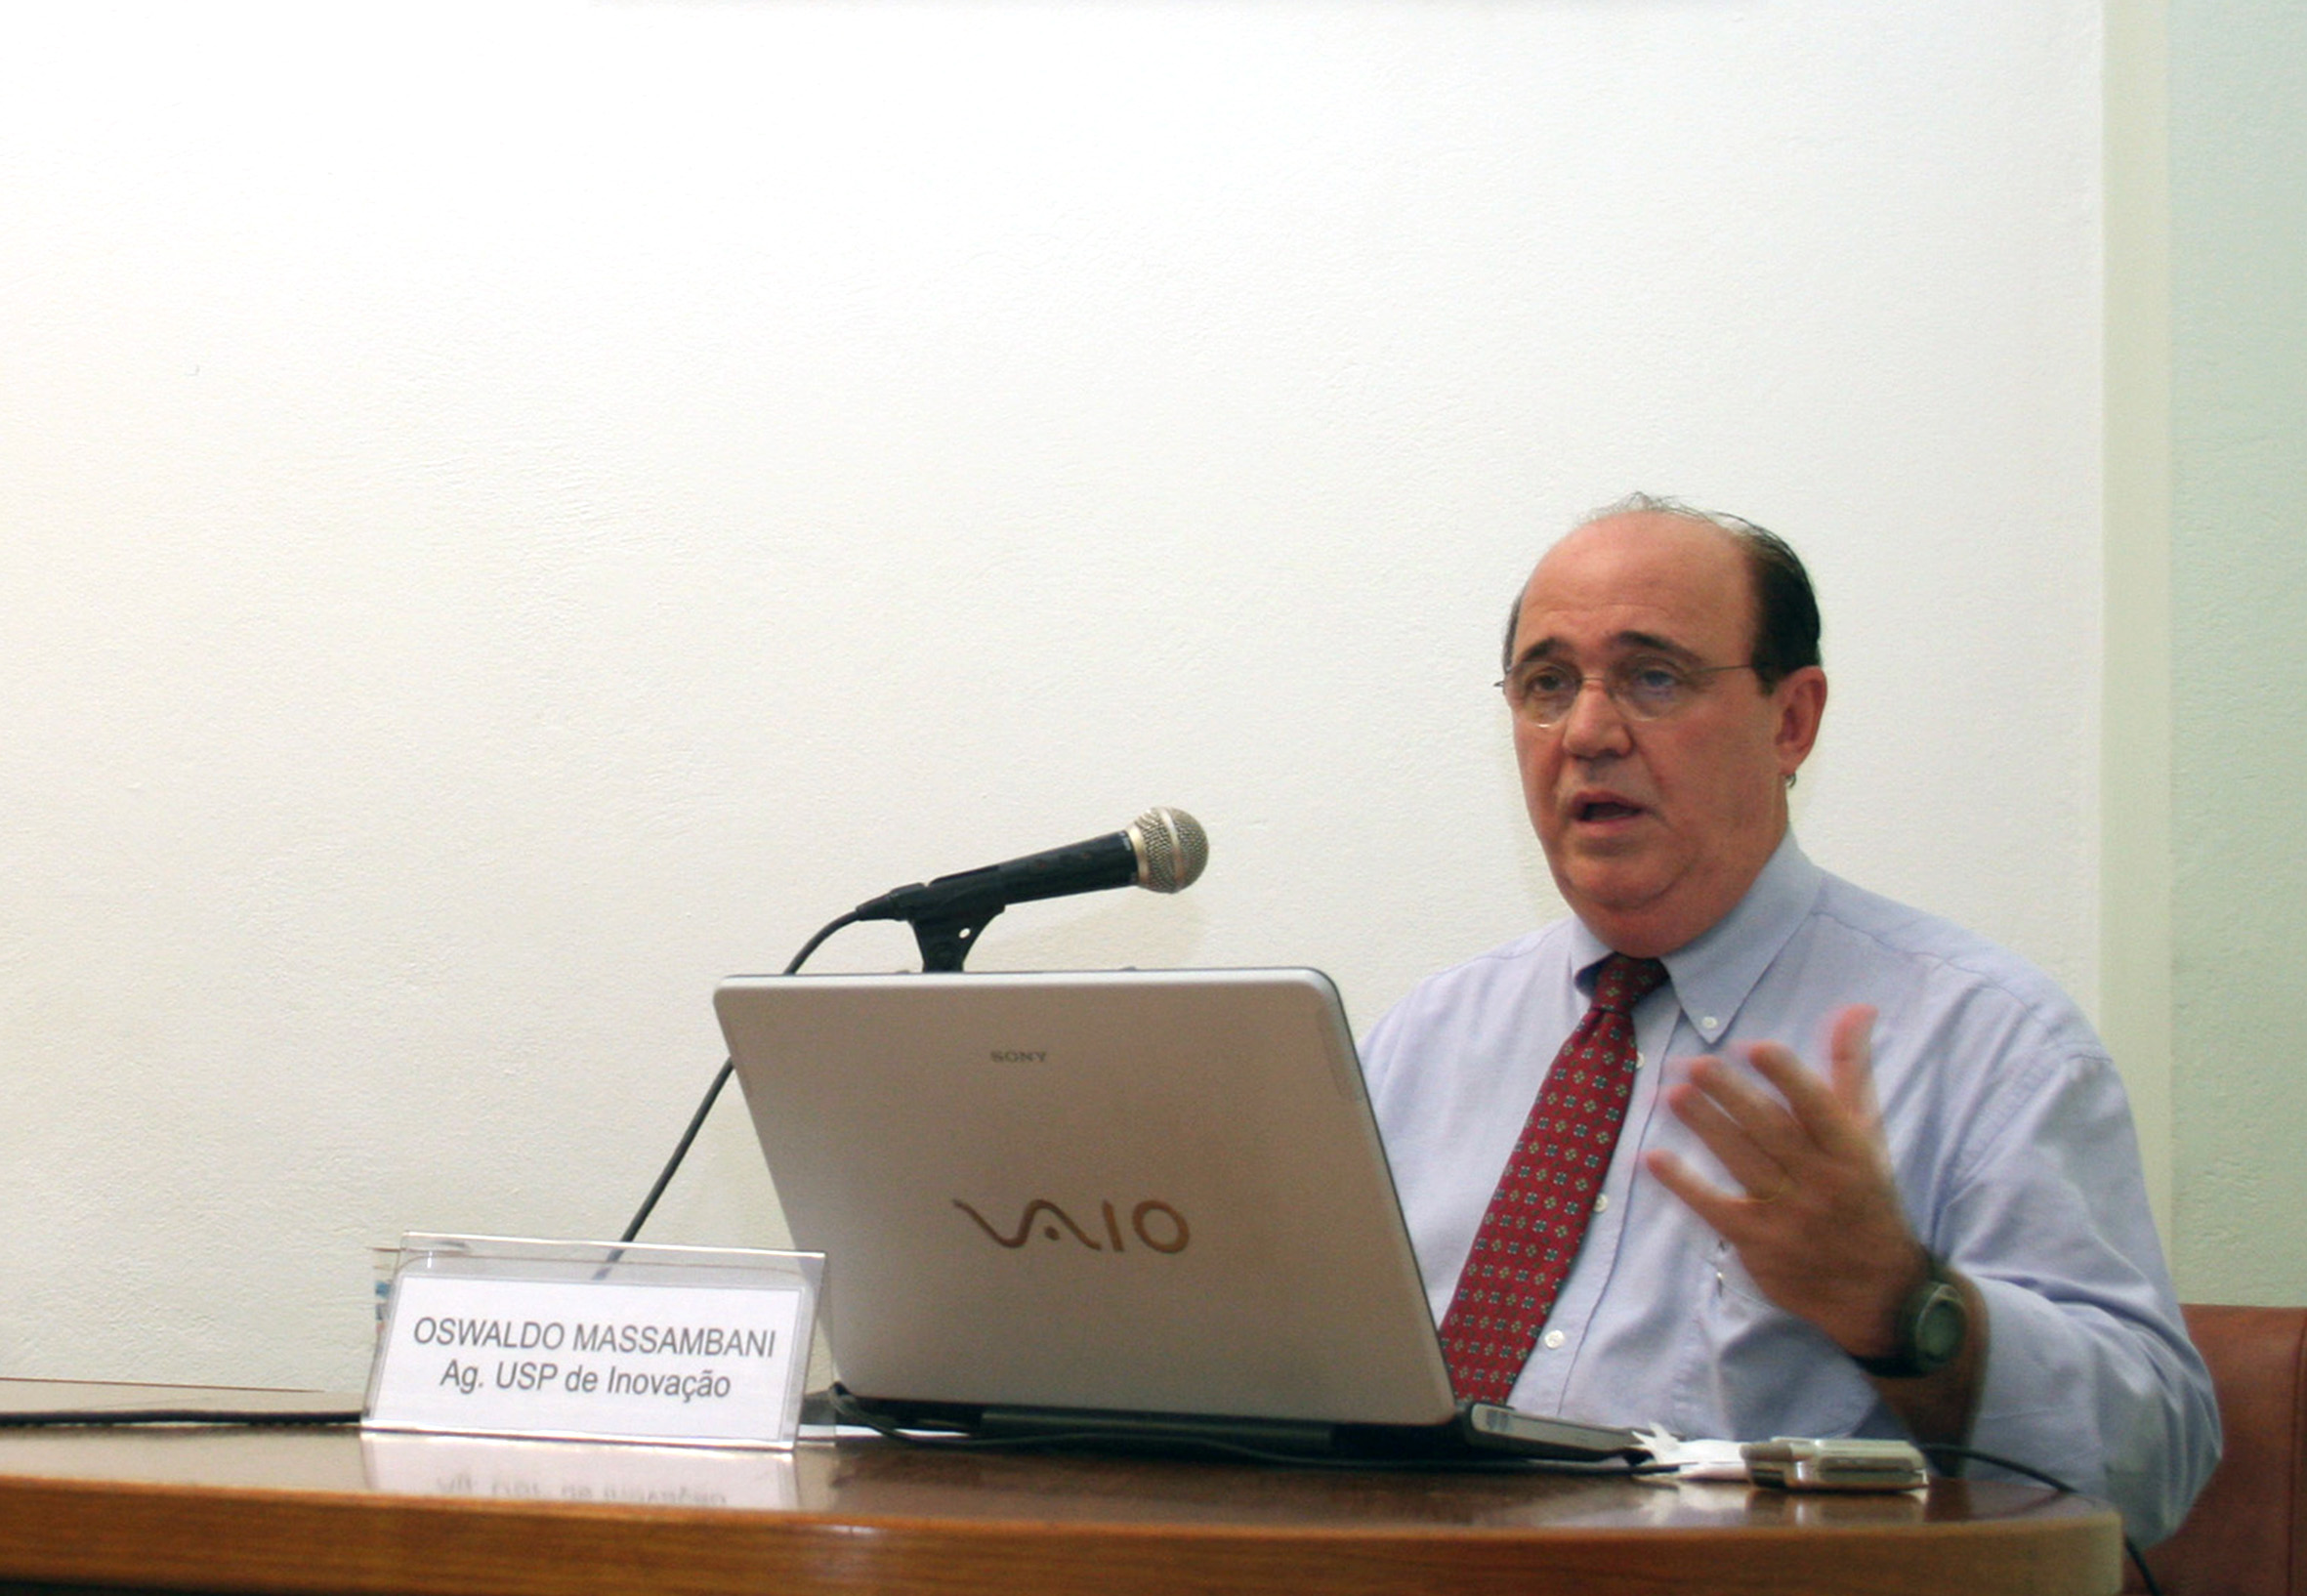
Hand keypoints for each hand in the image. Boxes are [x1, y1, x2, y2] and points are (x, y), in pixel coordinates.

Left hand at [1640, 1004, 1925, 1358]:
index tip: (1754, 1047)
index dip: (1787, 1077)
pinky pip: (1716, 1209)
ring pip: (1743, 1163)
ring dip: (1706, 1127)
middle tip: (1695, 1064)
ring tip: (1672, 1094)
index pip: (1819, 1108)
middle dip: (1732, 1095)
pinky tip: (1654, 1157)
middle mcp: (1820, 1181)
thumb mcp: (1867, 1135)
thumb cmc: (1865, 1197)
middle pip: (1771, 1131)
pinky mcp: (1757, 1242)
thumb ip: (1852, 1071)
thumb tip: (1856, 1008)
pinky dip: (1684, 1184)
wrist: (1876, 1291)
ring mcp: (1788, 1214)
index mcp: (1850, 1151)